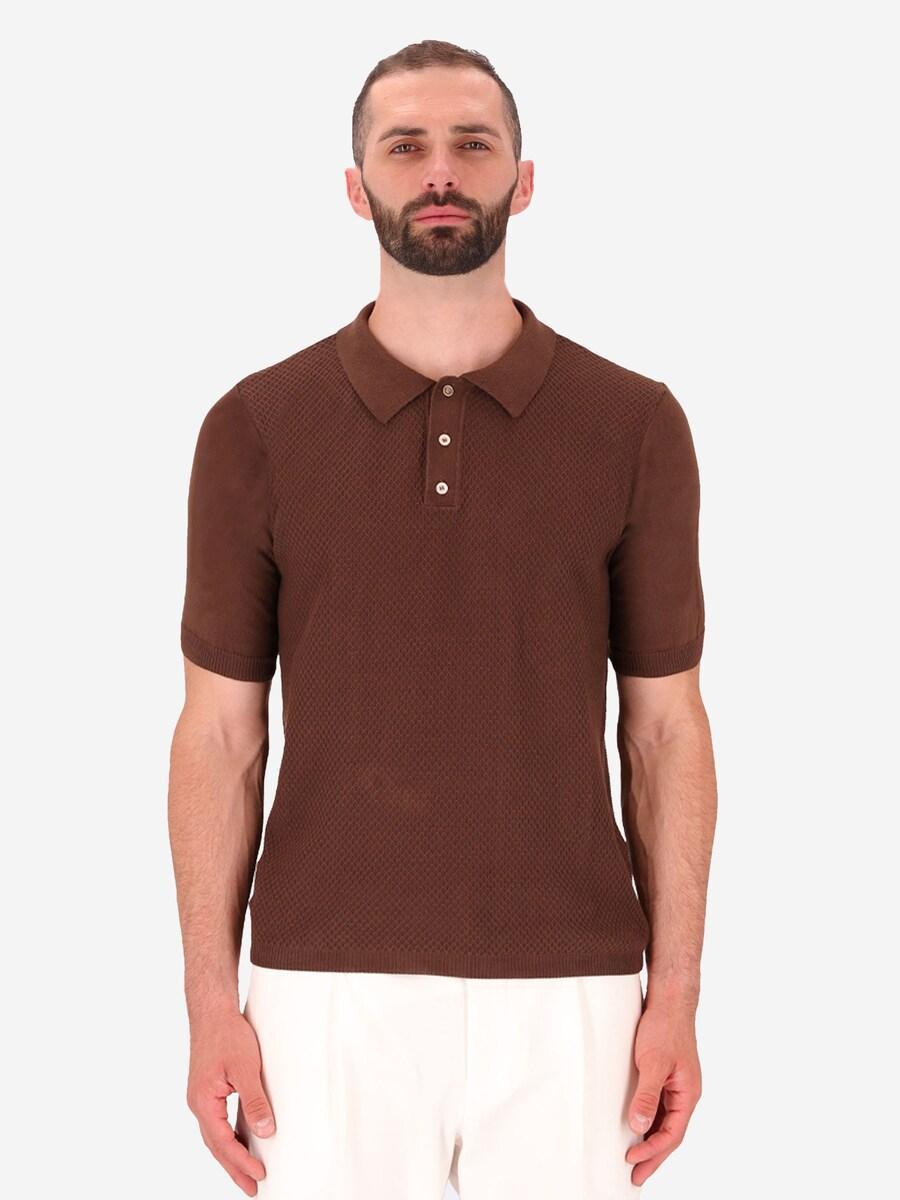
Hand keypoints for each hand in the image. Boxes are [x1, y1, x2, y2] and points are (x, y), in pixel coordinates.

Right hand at [186, 1008, 275, 1195]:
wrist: (212, 1010)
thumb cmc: (227, 1034)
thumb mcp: (245, 1067)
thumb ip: (254, 1100)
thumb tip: (266, 1131)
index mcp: (203, 1102)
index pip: (223, 1142)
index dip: (242, 1161)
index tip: (260, 1175)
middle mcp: (198, 1104)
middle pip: (216, 1146)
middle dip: (234, 1168)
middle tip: (253, 1189)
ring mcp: (202, 1097)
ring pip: (216, 1136)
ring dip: (231, 1155)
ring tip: (248, 1173)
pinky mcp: (208, 1090)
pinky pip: (218, 1122)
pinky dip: (230, 1137)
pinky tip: (243, 1141)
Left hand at [624, 998, 701, 1186]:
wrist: (669, 1000)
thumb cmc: (665, 1027)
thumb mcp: (652, 1062)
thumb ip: (647, 1095)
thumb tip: (638, 1127)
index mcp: (688, 1094)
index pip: (672, 1134)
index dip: (653, 1151)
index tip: (632, 1162)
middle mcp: (684, 1093)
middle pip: (670, 1133)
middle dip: (653, 1156)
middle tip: (635, 1177)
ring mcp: (675, 1085)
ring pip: (664, 1121)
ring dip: (649, 1140)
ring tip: (633, 1160)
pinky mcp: (665, 1076)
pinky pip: (658, 1106)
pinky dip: (648, 1120)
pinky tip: (635, 1128)